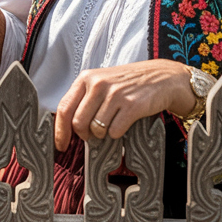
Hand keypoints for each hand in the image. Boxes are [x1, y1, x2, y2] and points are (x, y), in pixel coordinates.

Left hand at [53, 60, 193, 151]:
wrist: (161, 77)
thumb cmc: (128, 83)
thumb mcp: (102, 82)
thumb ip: (84, 98)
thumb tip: (67, 125)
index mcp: (86, 78)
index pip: (64, 108)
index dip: (60, 130)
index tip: (61, 144)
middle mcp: (98, 84)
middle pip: (78, 122)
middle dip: (84, 135)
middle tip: (92, 136)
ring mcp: (115, 94)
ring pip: (96, 129)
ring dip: (102, 134)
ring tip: (111, 125)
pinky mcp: (131, 106)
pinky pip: (115, 131)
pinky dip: (118, 133)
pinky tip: (123, 124)